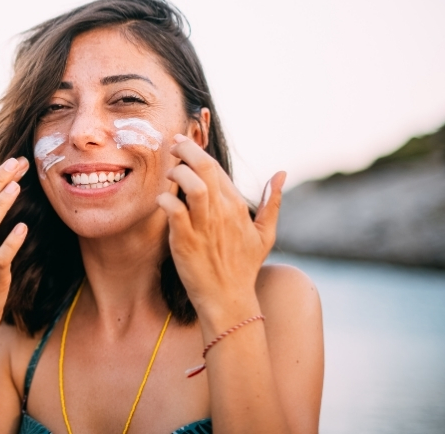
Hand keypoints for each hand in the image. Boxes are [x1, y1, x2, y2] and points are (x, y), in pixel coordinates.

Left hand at [156, 134, 285, 321]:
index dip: (198, 152)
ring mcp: (204, 226)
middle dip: (186, 150)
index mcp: (237, 206)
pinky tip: (162, 199)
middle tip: (173, 145)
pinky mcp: (186, 241)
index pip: (216, 168)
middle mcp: (222, 212)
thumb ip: (271, 202)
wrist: (229, 299)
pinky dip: (166, 200)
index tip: (183, 144)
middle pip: (205, 168)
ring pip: (193, 185)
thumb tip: (282, 174)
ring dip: (178, 172)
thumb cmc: (244, 267)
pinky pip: (175, 211)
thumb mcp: (265, 234)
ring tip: (169, 172)